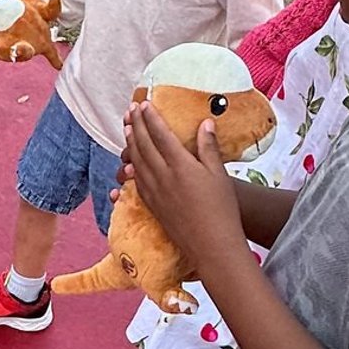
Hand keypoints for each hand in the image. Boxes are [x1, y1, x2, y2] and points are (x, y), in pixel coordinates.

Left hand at [125, 102, 246, 276]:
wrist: (212, 245)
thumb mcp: (219, 174)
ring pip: (136, 162)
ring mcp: (155, 192)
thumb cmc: (222, 209)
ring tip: (126, 128)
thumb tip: (205, 123)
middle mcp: (163, 176)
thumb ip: (208, 147)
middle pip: (143, 145)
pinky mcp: (152, 205)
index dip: (151, 117)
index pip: (160, 134)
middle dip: (135, 124)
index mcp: (181, 165)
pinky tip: (131, 160)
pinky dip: (132, 165)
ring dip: (129, 142)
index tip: (145, 103)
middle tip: (131, 109)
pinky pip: (137, 180)